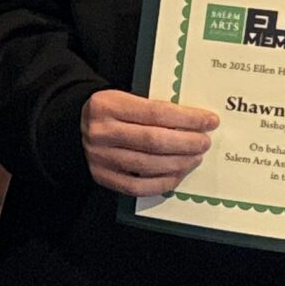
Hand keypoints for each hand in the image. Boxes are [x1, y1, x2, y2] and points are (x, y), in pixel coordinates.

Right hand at [81, 89, 218, 197]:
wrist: (76, 126)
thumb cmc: (111, 111)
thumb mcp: (125, 98)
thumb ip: (153, 109)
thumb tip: (194, 123)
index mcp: (107, 105)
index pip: (156, 113)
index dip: (187, 118)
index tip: (209, 121)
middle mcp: (101, 132)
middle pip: (154, 141)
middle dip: (187, 143)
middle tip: (204, 142)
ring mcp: (100, 157)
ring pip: (148, 165)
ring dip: (179, 162)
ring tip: (195, 157)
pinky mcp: (102, 177)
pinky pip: (137, 186)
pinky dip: (162, 182)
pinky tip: (177, 174)